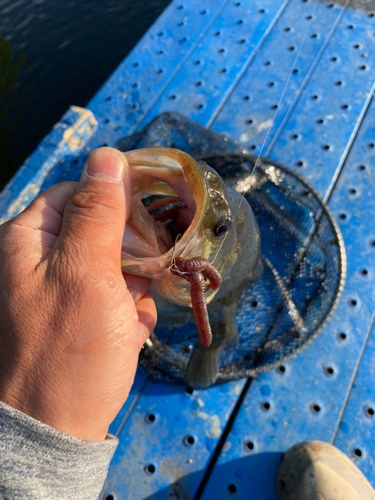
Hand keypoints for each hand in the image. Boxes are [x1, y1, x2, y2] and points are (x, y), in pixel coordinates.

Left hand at [0, 147, 155, 440]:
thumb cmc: (69, 351)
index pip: (79, 193)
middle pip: (100, 226)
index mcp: (29, 238)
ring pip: (114, 260)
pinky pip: (115, 292)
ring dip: (135, 284)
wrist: (58, 430)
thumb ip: (97, 213)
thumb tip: (108, 156)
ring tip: (133, 315)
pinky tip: (130, 331)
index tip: (147, 225)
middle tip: (143, 277)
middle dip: (130, 252)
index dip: (117, 202)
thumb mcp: (86, 273)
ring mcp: (61, 287)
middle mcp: (40, 258)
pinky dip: (130, 307)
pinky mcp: (80, 312)